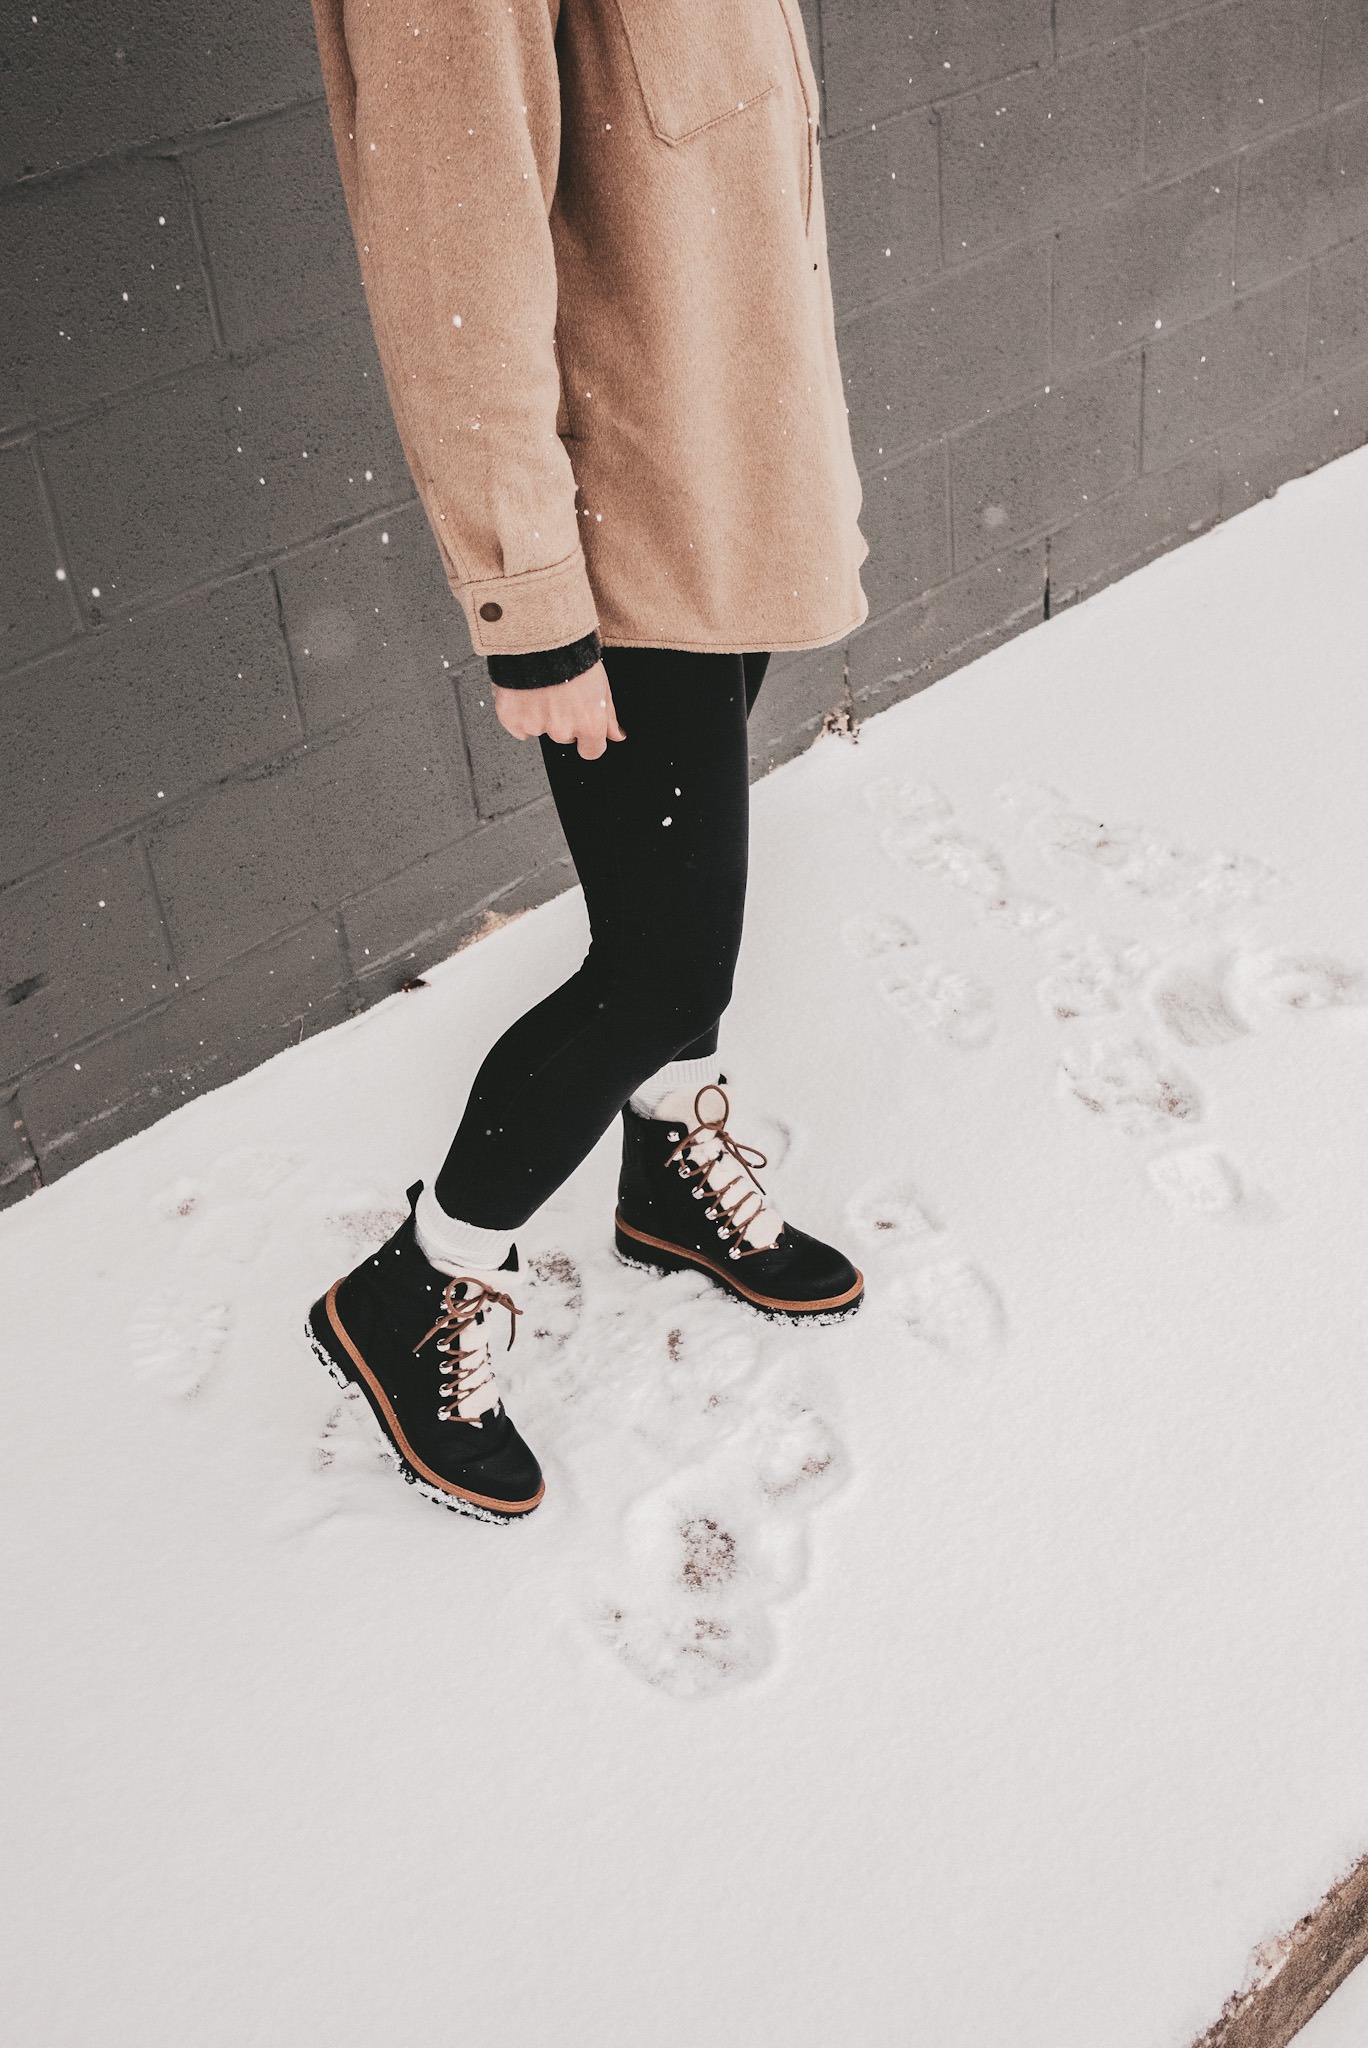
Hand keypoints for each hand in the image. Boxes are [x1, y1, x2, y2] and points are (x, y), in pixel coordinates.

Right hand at [492, 660, 625, 760]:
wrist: (541, 637)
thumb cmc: (573, 655)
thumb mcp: (602, 684)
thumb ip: (609, 715)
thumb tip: (616, 736)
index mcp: (589, 724)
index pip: (591, 752)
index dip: (588, 739)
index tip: (582, 727)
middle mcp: (563, 730)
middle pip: (564, 738)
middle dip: (563, 720)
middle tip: (560, 694)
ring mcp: (536, 726)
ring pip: (541, 730)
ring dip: (541, 715)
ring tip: (543, 688)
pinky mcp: (513, 718)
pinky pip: (518, 726)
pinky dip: (520, 714)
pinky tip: (526, 694)